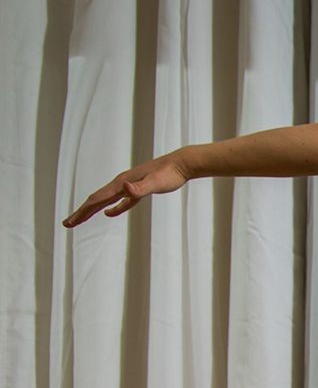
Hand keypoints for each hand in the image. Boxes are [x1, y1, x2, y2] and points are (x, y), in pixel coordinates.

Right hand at [63, 152, 189, 227]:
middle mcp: (121, 184)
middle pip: (96, 200)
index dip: (82, 212)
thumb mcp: (155, 183)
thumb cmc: (169, 174)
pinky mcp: (138, 190)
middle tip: (67, 224)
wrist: (181, 164)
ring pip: (106, 201)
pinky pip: (121, 202)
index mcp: (121, 184)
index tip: (70, 222)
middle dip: (81, 213)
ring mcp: (129, 186)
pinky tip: (109, 213)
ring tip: (81, 219)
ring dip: (93, 210)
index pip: (96, 200)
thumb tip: (126, 187)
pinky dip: (114, 208)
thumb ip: (140, 187)